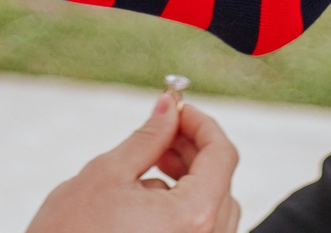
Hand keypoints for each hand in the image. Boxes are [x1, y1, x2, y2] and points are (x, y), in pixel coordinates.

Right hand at [27, 95, 240, 232]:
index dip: (202, 124)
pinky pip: (199, 231)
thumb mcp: (108, 174)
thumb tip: (168, 110)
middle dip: (193, 150)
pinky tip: (148, 199)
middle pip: (220, 182)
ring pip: (213, 209)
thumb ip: (147, 138)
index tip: (179, 111)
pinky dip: (183, 206)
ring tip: (151, 165)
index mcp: (193, 218)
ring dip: (190, 179)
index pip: (222, 155)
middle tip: (162, 133)